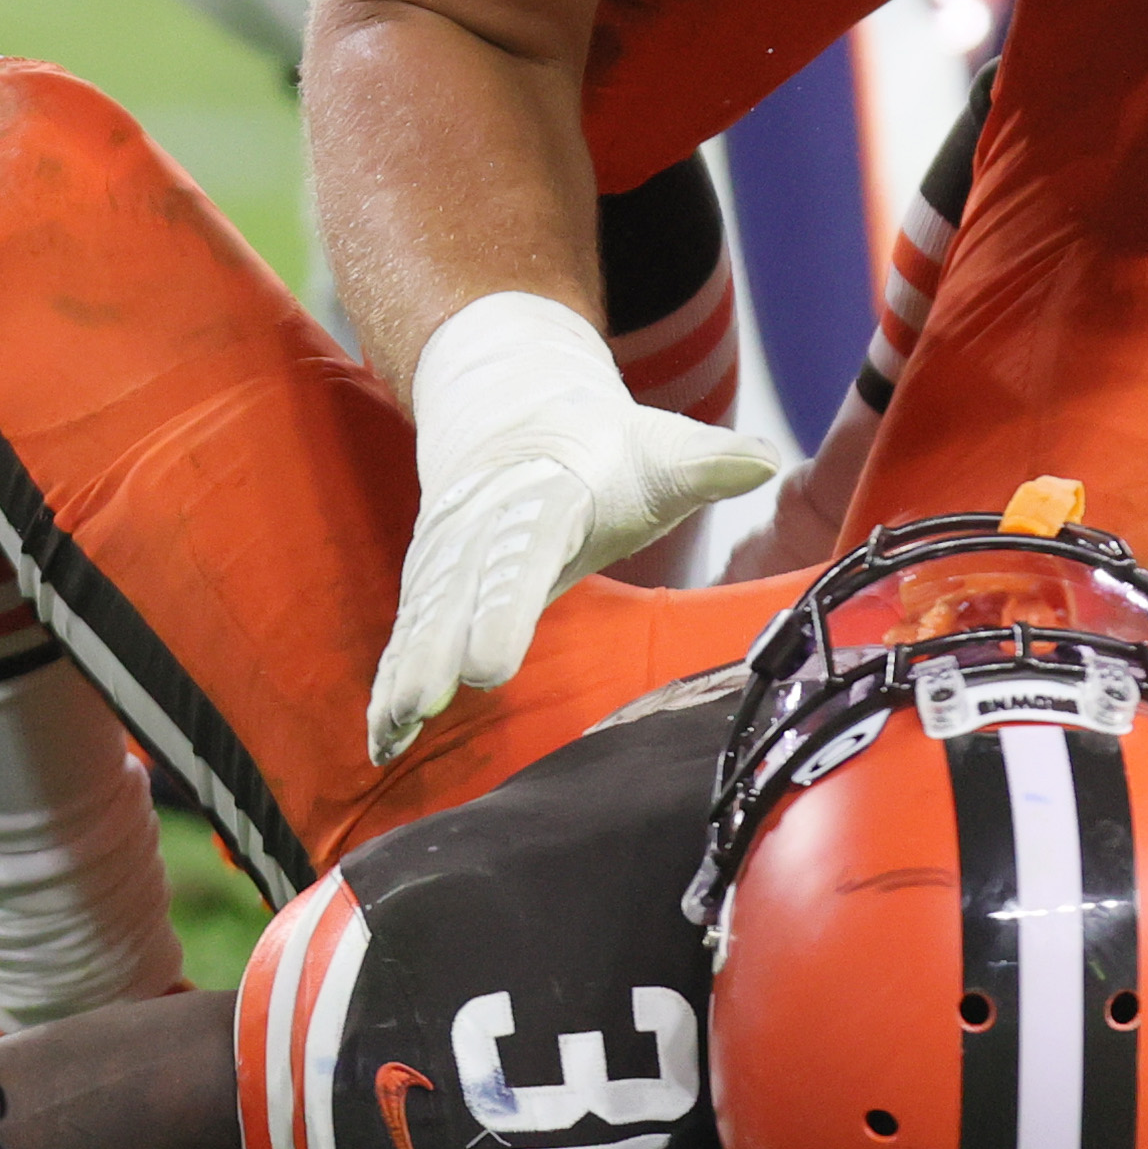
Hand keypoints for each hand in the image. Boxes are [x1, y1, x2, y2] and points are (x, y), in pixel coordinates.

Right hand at [368, 292, 780, 760]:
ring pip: (424, 619)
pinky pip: (407, 638)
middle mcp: (483, 528)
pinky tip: (384, 739)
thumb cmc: (603, 448)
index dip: (504, 608)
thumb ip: (705, 462)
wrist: (514, 409)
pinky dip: (391, 685)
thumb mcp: (657, 447)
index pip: (522, 552)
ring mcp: (449, 558)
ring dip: (407, 673)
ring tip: (396, 726)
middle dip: (440, 650)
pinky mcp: (432, 588)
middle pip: (460, 594)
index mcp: (543, 494)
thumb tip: (763, 461)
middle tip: (428, 701)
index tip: (489, 664)